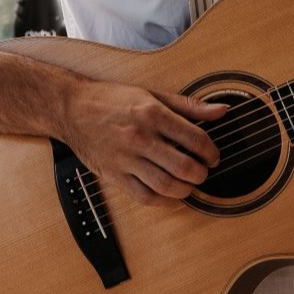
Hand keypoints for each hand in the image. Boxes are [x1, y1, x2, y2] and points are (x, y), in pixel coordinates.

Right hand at [61, 78, 224, 205]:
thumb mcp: (153, 94)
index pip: (195, 139)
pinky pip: (143, 196)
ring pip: (165, 185)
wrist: (72, 108)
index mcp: (153, 113)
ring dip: (185, 190)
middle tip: (204, 172)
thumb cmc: (113, 99)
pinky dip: (162, 200)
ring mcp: (126, 158)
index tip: (213, 156)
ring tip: (189, 184)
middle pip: (183, 166)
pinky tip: (169, 193)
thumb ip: (189, 105)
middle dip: (201, 174)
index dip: (211, 152)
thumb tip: (221, 111)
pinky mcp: (114, 174)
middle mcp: (140, 137)